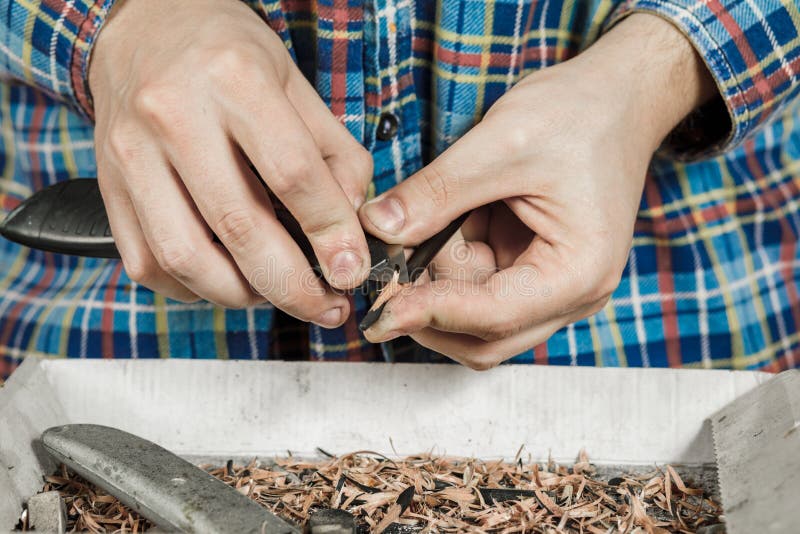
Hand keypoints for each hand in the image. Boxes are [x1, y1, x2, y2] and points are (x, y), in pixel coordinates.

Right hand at [89, 0, 372, 326]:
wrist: (142, 26)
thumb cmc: (224, 52)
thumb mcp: (294, 81)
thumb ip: (334, 151)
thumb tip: (350, 222)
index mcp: (234, 80)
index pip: (293, 174)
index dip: (331, 233)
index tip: (351, 269)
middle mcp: (174, 115)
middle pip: (238, 227)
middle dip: (292, 286)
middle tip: (325, 306)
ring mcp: (133, 154)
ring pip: (186, 256)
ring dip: (240, 295)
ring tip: (274, 294)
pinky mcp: (109, 185)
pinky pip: (147, 262)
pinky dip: (191, 289)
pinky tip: (224, 281)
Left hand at [358, 14, 715, 367]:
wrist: (617, 99)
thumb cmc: (578, 115)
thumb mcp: (501, 144)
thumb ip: (437, 193)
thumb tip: (378, 228)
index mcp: (578, 271)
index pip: (493, 316)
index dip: (430, 313)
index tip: (379, 306)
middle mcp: (572, 294)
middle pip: (484, 336)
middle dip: (430, 306)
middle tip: (387, 264)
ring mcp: (553, 287)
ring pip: (474, 315)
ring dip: (441, 278)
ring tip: (441, 216)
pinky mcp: (535, 272)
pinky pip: (479, 286)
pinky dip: (453, 261)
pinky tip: (457, 219)